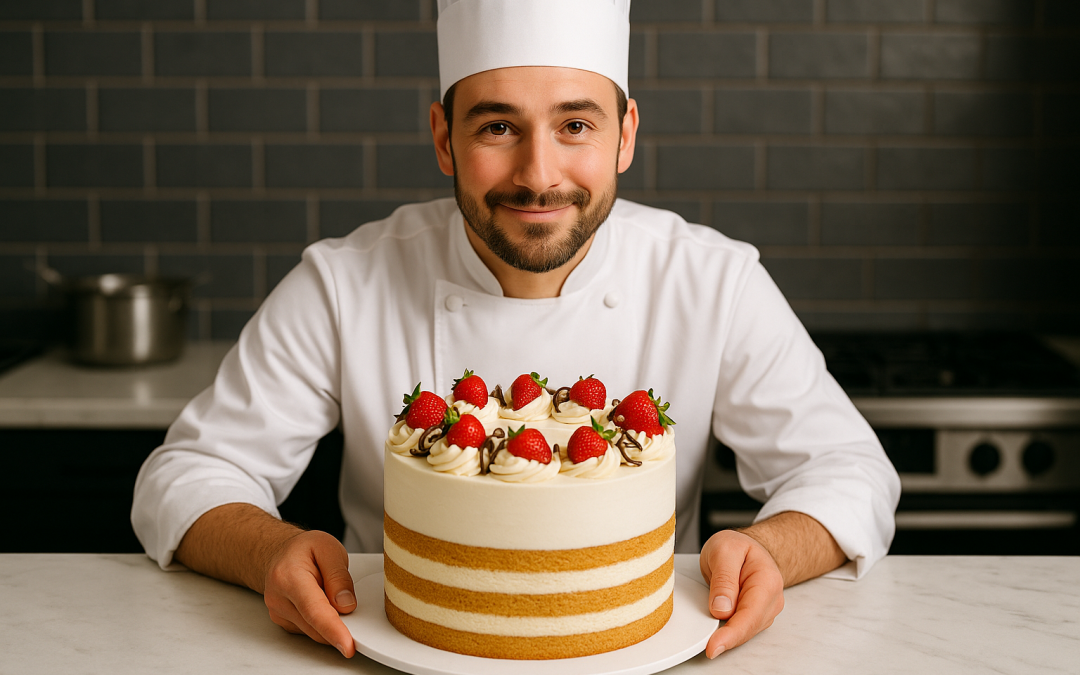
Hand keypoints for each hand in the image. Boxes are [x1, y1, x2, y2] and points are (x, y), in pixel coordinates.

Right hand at [262, 530, 357, 657]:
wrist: (280, 554)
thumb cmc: (303, 549)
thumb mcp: (328, 548)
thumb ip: (339, 576)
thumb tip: (346, 604)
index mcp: (289, 577)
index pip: (314, 610)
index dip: (333, 630)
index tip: (347, 645)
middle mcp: (279, 598)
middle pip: (315, 626)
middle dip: (340, 626)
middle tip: (352, 607)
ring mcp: (279, 613)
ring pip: (314, 632)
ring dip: (331, 622)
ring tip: (331, 593)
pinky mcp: (284, 623)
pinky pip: (311, 630)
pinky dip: (323, 623)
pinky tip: (322, 602)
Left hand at [698, 529, 784, 658]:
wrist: (745, 546)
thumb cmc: (736, 547)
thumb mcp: (724, 550)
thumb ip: (724, 578)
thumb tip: (722, 609)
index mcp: (766, 581)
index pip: (750, 614)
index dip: (732, 634)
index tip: (713, 646)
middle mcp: (771, 599)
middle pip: (749, 627)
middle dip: (728, 639)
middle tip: (708, 649)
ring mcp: (765, 609)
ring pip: (746, 631)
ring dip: (728, 636)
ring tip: (709, 636)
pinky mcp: (756, 616)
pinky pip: (742, 629)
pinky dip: (729, 633)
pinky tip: (717, 633)